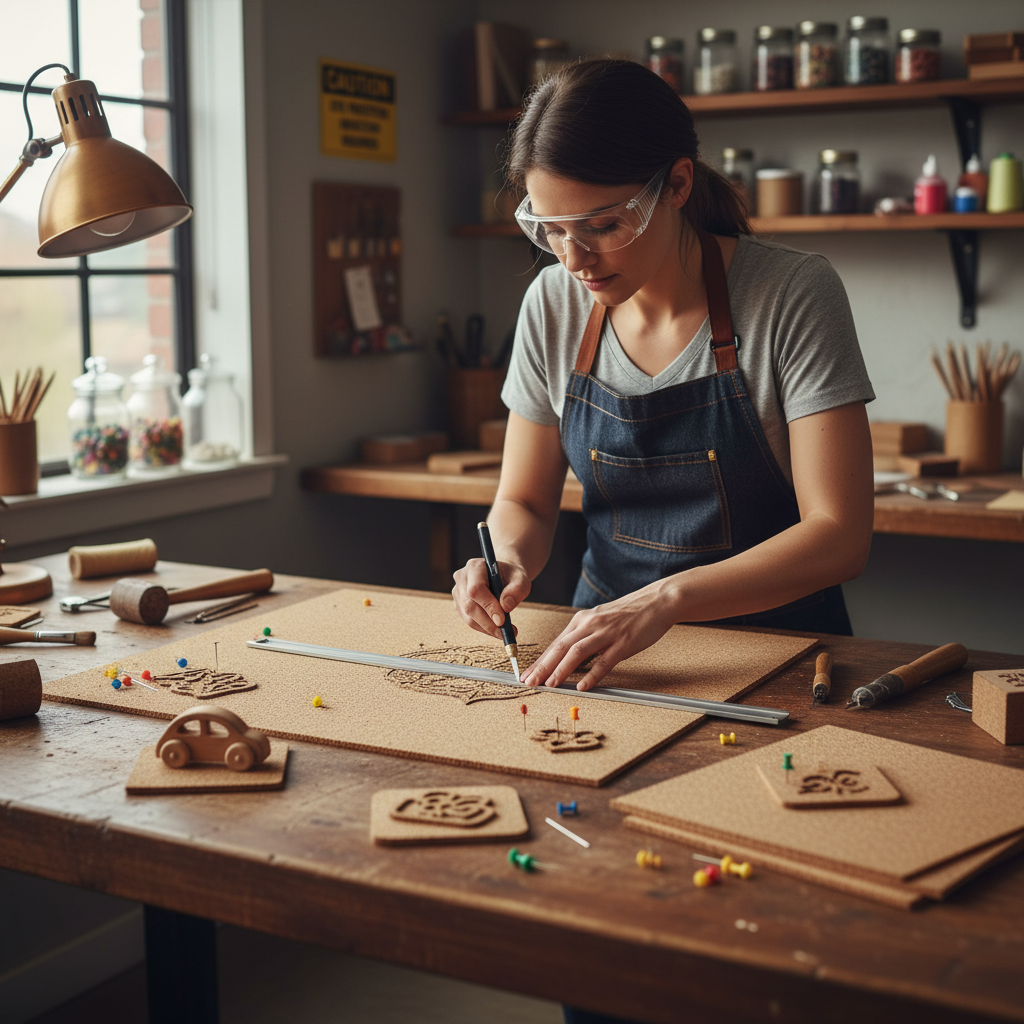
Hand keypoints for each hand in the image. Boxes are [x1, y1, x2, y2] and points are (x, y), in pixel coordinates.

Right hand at [452, 557, 530, 639]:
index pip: (476, 589)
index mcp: (475, 566)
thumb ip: (517, 590)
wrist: (504, 576)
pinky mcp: (459, 604)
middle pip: (469, 605)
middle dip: (488, 622)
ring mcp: (458, 592)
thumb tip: (505, 607)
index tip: (502, 621)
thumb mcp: (521, 580)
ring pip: (468, 617)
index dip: (488, 606)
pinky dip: (484, 629)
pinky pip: (469, 621)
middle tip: (505, 632)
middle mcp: (462, 578)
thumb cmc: (512, 577)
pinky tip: (497, 629)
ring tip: (505, 632)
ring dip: (487, 628)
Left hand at [523, 580, 680, 690]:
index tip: (528, 675)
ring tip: (550, 684)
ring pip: (577, 652)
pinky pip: (604, 660)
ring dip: (561, 669)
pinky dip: (592, 674)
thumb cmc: (630, 613)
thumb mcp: (601, 621)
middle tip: (529, 682)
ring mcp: (606, 633)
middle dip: (542, 666)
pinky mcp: (623, 642)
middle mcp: (590, 625)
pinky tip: (583, 686)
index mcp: (583, 620)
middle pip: (560, 647)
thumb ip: (585, 637)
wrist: (657, 601)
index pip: (556, 644)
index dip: (540, 661)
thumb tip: (570, 659)